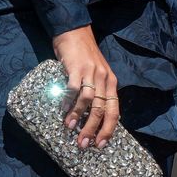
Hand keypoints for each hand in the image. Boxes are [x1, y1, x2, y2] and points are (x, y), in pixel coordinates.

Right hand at [52, 26, 119, 148]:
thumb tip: (90, 118)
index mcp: (112, 83)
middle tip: (83, 144)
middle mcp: (105, 79)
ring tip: (70, 128)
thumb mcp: (97, 74)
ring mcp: (92, 73)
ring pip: (88, 101)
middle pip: (101, 110)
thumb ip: (97, 92)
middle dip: (93, 129)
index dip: (108, 129)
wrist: (75, 32)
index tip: (101, 145)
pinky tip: (62, 110)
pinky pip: (74, 88)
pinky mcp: (77, 67)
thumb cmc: (84, 56)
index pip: (114, 111)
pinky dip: (68, 101)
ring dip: (78, 117)